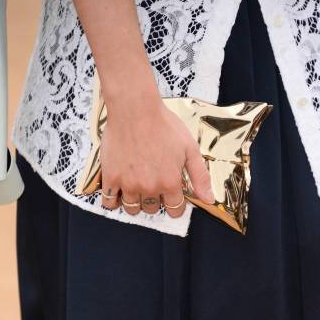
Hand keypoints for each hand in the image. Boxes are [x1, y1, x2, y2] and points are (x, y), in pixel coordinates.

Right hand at [99, 97, 213, 217]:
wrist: (135, 109)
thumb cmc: (163, 125)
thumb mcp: (190, 148)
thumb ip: (200, 177)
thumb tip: (210, 200)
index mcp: (170, 183)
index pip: (175, 210)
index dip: (175, 205)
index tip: (171, 196)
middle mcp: (149, 188)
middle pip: (152, 210)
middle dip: (155, 201)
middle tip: (153, 184)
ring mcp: (128, 184)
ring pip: (132, 209)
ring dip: (136, 202)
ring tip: (137, 187)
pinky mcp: (111, 178)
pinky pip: (109, 202)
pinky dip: (114, 200)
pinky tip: (119, 190)